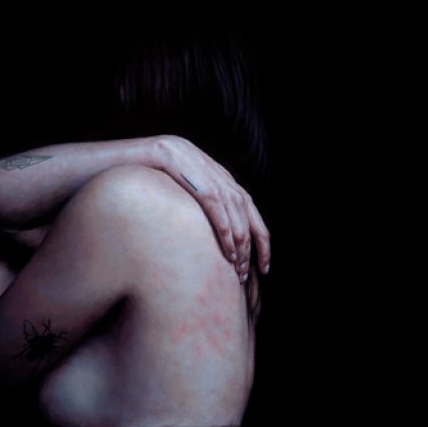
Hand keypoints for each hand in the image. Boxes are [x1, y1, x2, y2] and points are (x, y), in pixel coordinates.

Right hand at [152, 135, 270, 280]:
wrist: (163, 150)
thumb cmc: (178, 172)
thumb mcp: (202, 187)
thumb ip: (215, 203)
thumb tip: (219, 227)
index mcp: (234, 190)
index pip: (257, 222)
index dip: (264, 247)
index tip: (264, 268)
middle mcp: (233, 189)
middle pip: (252, 227)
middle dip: (252, 254)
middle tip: (245, 275)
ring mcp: (221, 189)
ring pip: (240, 227)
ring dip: (240, 251)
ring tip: (237, 270)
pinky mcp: (207, 191)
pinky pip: (223, 220)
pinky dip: (228, 239)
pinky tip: (228, 254)